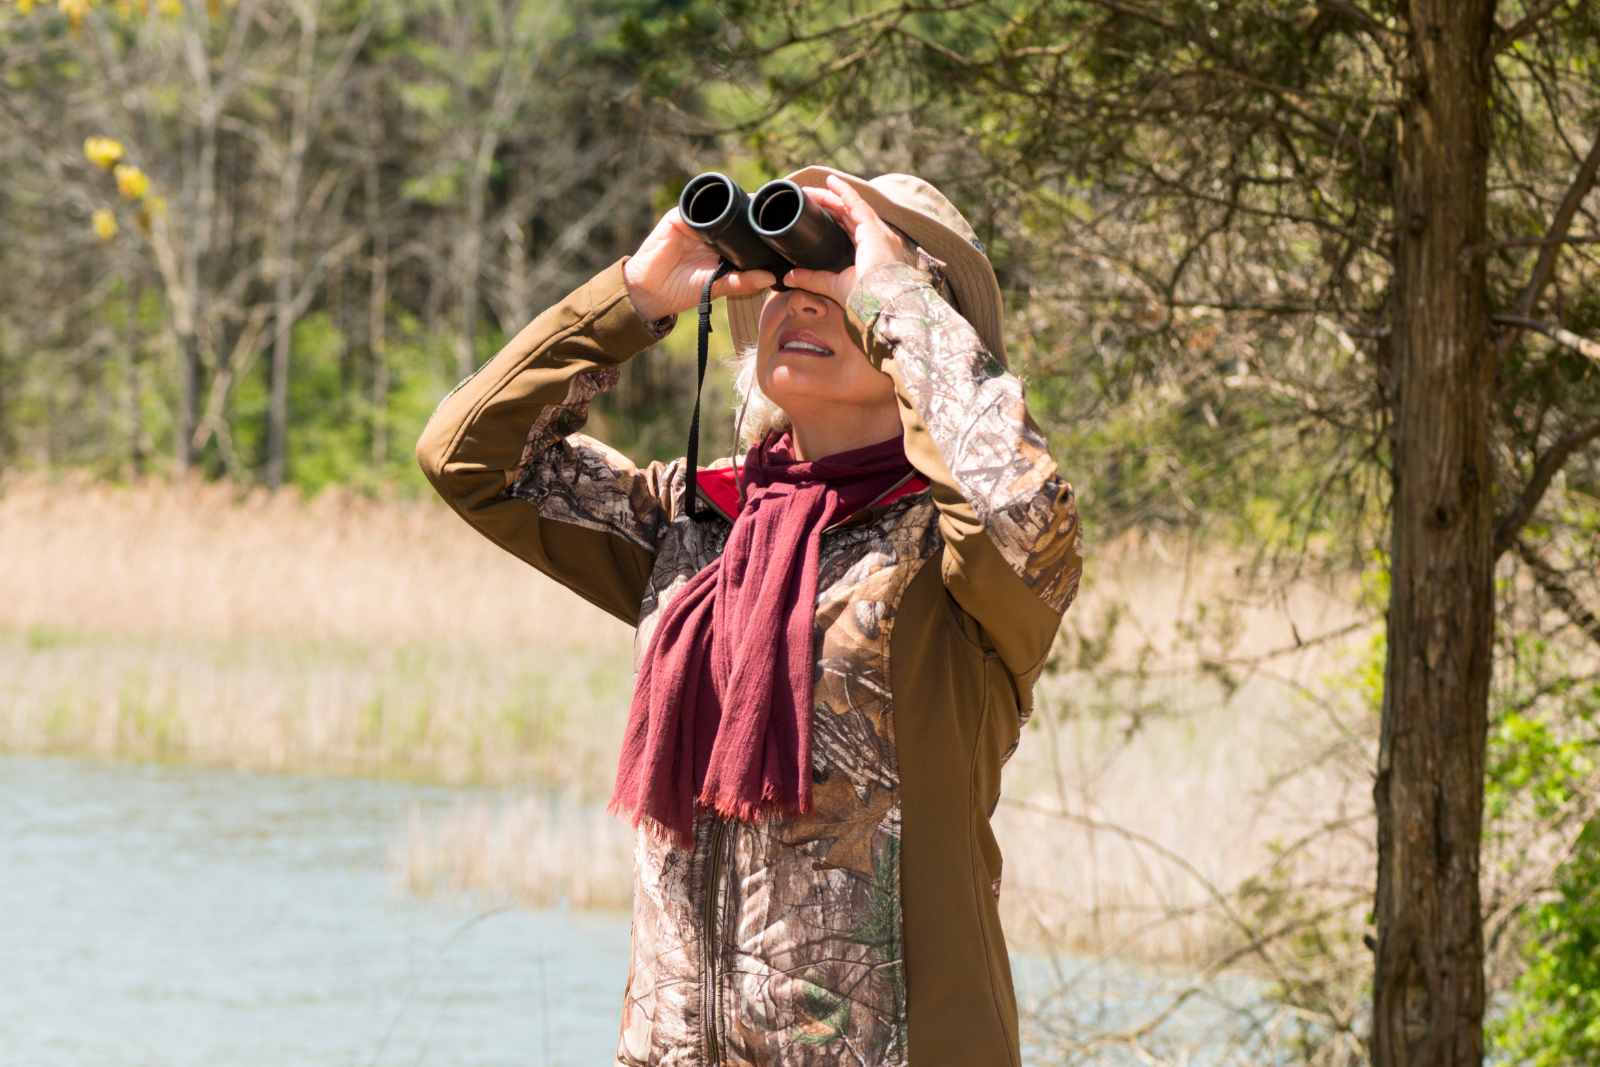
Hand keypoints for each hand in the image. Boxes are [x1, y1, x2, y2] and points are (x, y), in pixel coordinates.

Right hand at [623, 208, 775, 322]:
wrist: (651, 291)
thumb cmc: (683, 290)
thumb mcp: (718, 286)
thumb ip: (742, 282)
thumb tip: (770, 278)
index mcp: (723, 246)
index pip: (744, 231)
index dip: (759, 228)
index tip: (779, 227)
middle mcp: (711, 231)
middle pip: (734, 214)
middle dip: (749, 212)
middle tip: (769, 211)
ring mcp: (695, 222)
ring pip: (718, 206)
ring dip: (732, 204)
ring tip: (750, 206)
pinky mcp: (679, 217)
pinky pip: (695, 205)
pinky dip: (708, 206)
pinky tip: (721, 208)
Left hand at [782, 175, 917, 306]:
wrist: (879, 303)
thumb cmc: (863, 298)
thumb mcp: (831, 285)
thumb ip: (810, 279)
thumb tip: (788, 277)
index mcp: (871, 252)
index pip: (850, 228)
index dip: (833, 218)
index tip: (815, 213)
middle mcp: (878, 239)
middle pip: (849, 215)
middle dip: (828, 204)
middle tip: (808, 198)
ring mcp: (878, 232)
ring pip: (851, 207)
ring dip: (831, 196)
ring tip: (812, 190)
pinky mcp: (874, 229)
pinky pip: (857, 204)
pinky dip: (844, 192)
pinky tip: (831, 182)